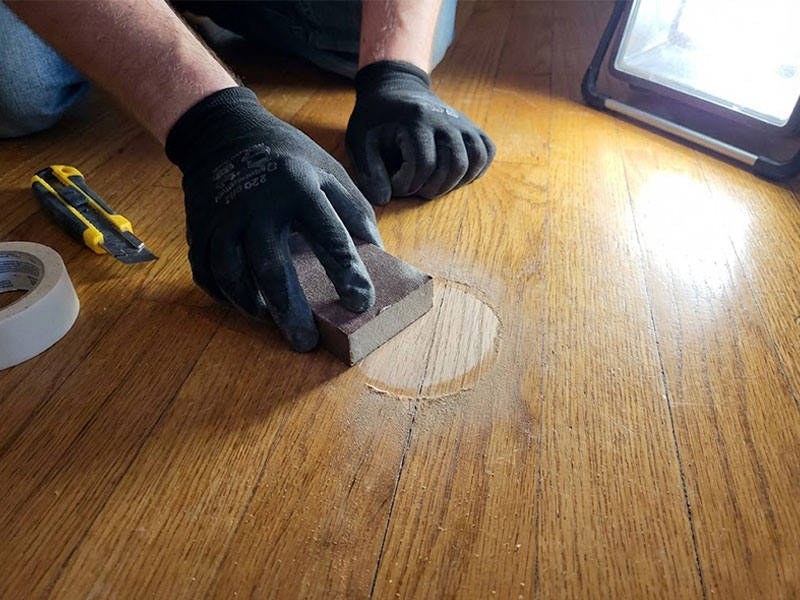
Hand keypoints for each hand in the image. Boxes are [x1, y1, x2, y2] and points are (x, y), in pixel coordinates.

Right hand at [165, 87, 381, 351]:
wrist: (224, 132)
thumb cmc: (288, 158)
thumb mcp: (330, 171)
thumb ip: (355, 212)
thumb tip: (374, 256)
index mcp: (299, 188)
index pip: (329, 236)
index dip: (347, 272)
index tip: (361, 302)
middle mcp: (257, 205)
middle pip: (270, 266)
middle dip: (289, 309)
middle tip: (306, 342)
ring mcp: (222, 217)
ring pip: (231, 274)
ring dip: (253, 306)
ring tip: (272, 322)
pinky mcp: (198, 229)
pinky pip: (206, 273)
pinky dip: (225, 295)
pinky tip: (246, 304)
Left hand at [346, 60, 495, 204]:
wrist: (395, 89)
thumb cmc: (375, 119)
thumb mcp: (359, 141)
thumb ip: (369, 172)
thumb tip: (384, 200)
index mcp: (416, 120)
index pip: (424, 165)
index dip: (408, 185)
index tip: (393, 184)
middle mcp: (444, 118)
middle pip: (452, 166)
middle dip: (430, 188)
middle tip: (411, 186)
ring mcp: (461, 121)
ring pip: (472, 161)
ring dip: (452, 183)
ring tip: (431, 184)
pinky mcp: (470, 126)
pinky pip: (486, 151)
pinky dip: (475, 169)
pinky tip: (453, 174)